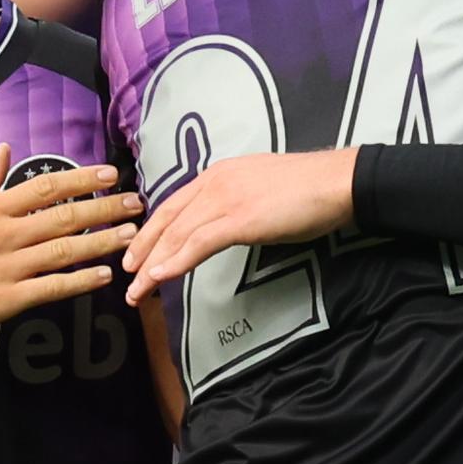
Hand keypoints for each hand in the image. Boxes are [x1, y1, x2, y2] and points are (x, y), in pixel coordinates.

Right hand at [0, 144, 143, 337]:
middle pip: (64, 217)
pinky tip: (103, 275)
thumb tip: (5, 147)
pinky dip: (79, 281)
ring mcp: (8, 267)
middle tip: (136, 203)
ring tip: (130, 236)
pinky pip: (51, 287)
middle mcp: (5, 233)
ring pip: (64, 251)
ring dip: (101, 242)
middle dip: (104, 208)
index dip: (82, 178)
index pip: (46, 186)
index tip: (111, 173)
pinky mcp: (8, 299)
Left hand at [123, 149, 355, 304]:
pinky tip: (160, 277)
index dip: (151, 230)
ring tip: (138, 290)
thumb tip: (224, 223)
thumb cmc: (307, 189)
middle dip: (142, 249)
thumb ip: (235, 202)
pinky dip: (175, 262)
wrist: (336, 182)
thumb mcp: (259, 189)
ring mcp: (226, 200)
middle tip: (127, 275)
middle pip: (167, 219)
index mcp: (218, 173)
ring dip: (153, 264)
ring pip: (177, 234)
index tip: (137, 252)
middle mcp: (215, 183)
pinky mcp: (240, 219)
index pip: (174, 204)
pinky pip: (198, 244)